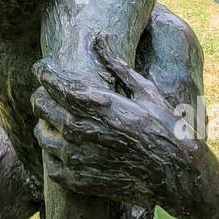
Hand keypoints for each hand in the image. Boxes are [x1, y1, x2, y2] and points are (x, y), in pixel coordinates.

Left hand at [32, 52, 194, 207]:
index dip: (43, 73)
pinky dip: (52, 155)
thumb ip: (115, 64)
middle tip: (46, 93)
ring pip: (41, 135)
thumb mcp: (145, 90)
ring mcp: (78, 159)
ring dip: (44, 124)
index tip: (41, 68)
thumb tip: (99, 36)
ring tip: (53, 121)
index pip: (54, 84)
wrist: (177, 174)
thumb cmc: (165, 128)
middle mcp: (82, 131)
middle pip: (42, 106)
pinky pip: (51, 165)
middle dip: (41, 96)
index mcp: (97, 105)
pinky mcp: (79, 182)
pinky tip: (63, 149)